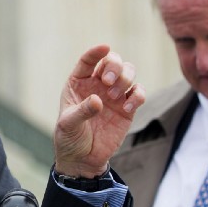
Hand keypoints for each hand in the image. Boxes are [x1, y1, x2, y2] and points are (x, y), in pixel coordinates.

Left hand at [53, 45, 144, 177]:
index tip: (104, 47)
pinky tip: (127, 108)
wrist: (83, 159)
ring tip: (115, 97)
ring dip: (125, 79)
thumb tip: (98, 100)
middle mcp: (98, 85)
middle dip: (114, 66)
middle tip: (108, 83)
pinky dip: (137, 96)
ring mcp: (114, 95)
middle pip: (113, 61)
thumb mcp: (69, 125)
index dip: (96, 52)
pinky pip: (138, 93)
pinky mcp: (128, 108)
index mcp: (79, 83)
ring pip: (128, 72)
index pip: (88, 61)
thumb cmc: (70, 138)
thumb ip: (82, 111)